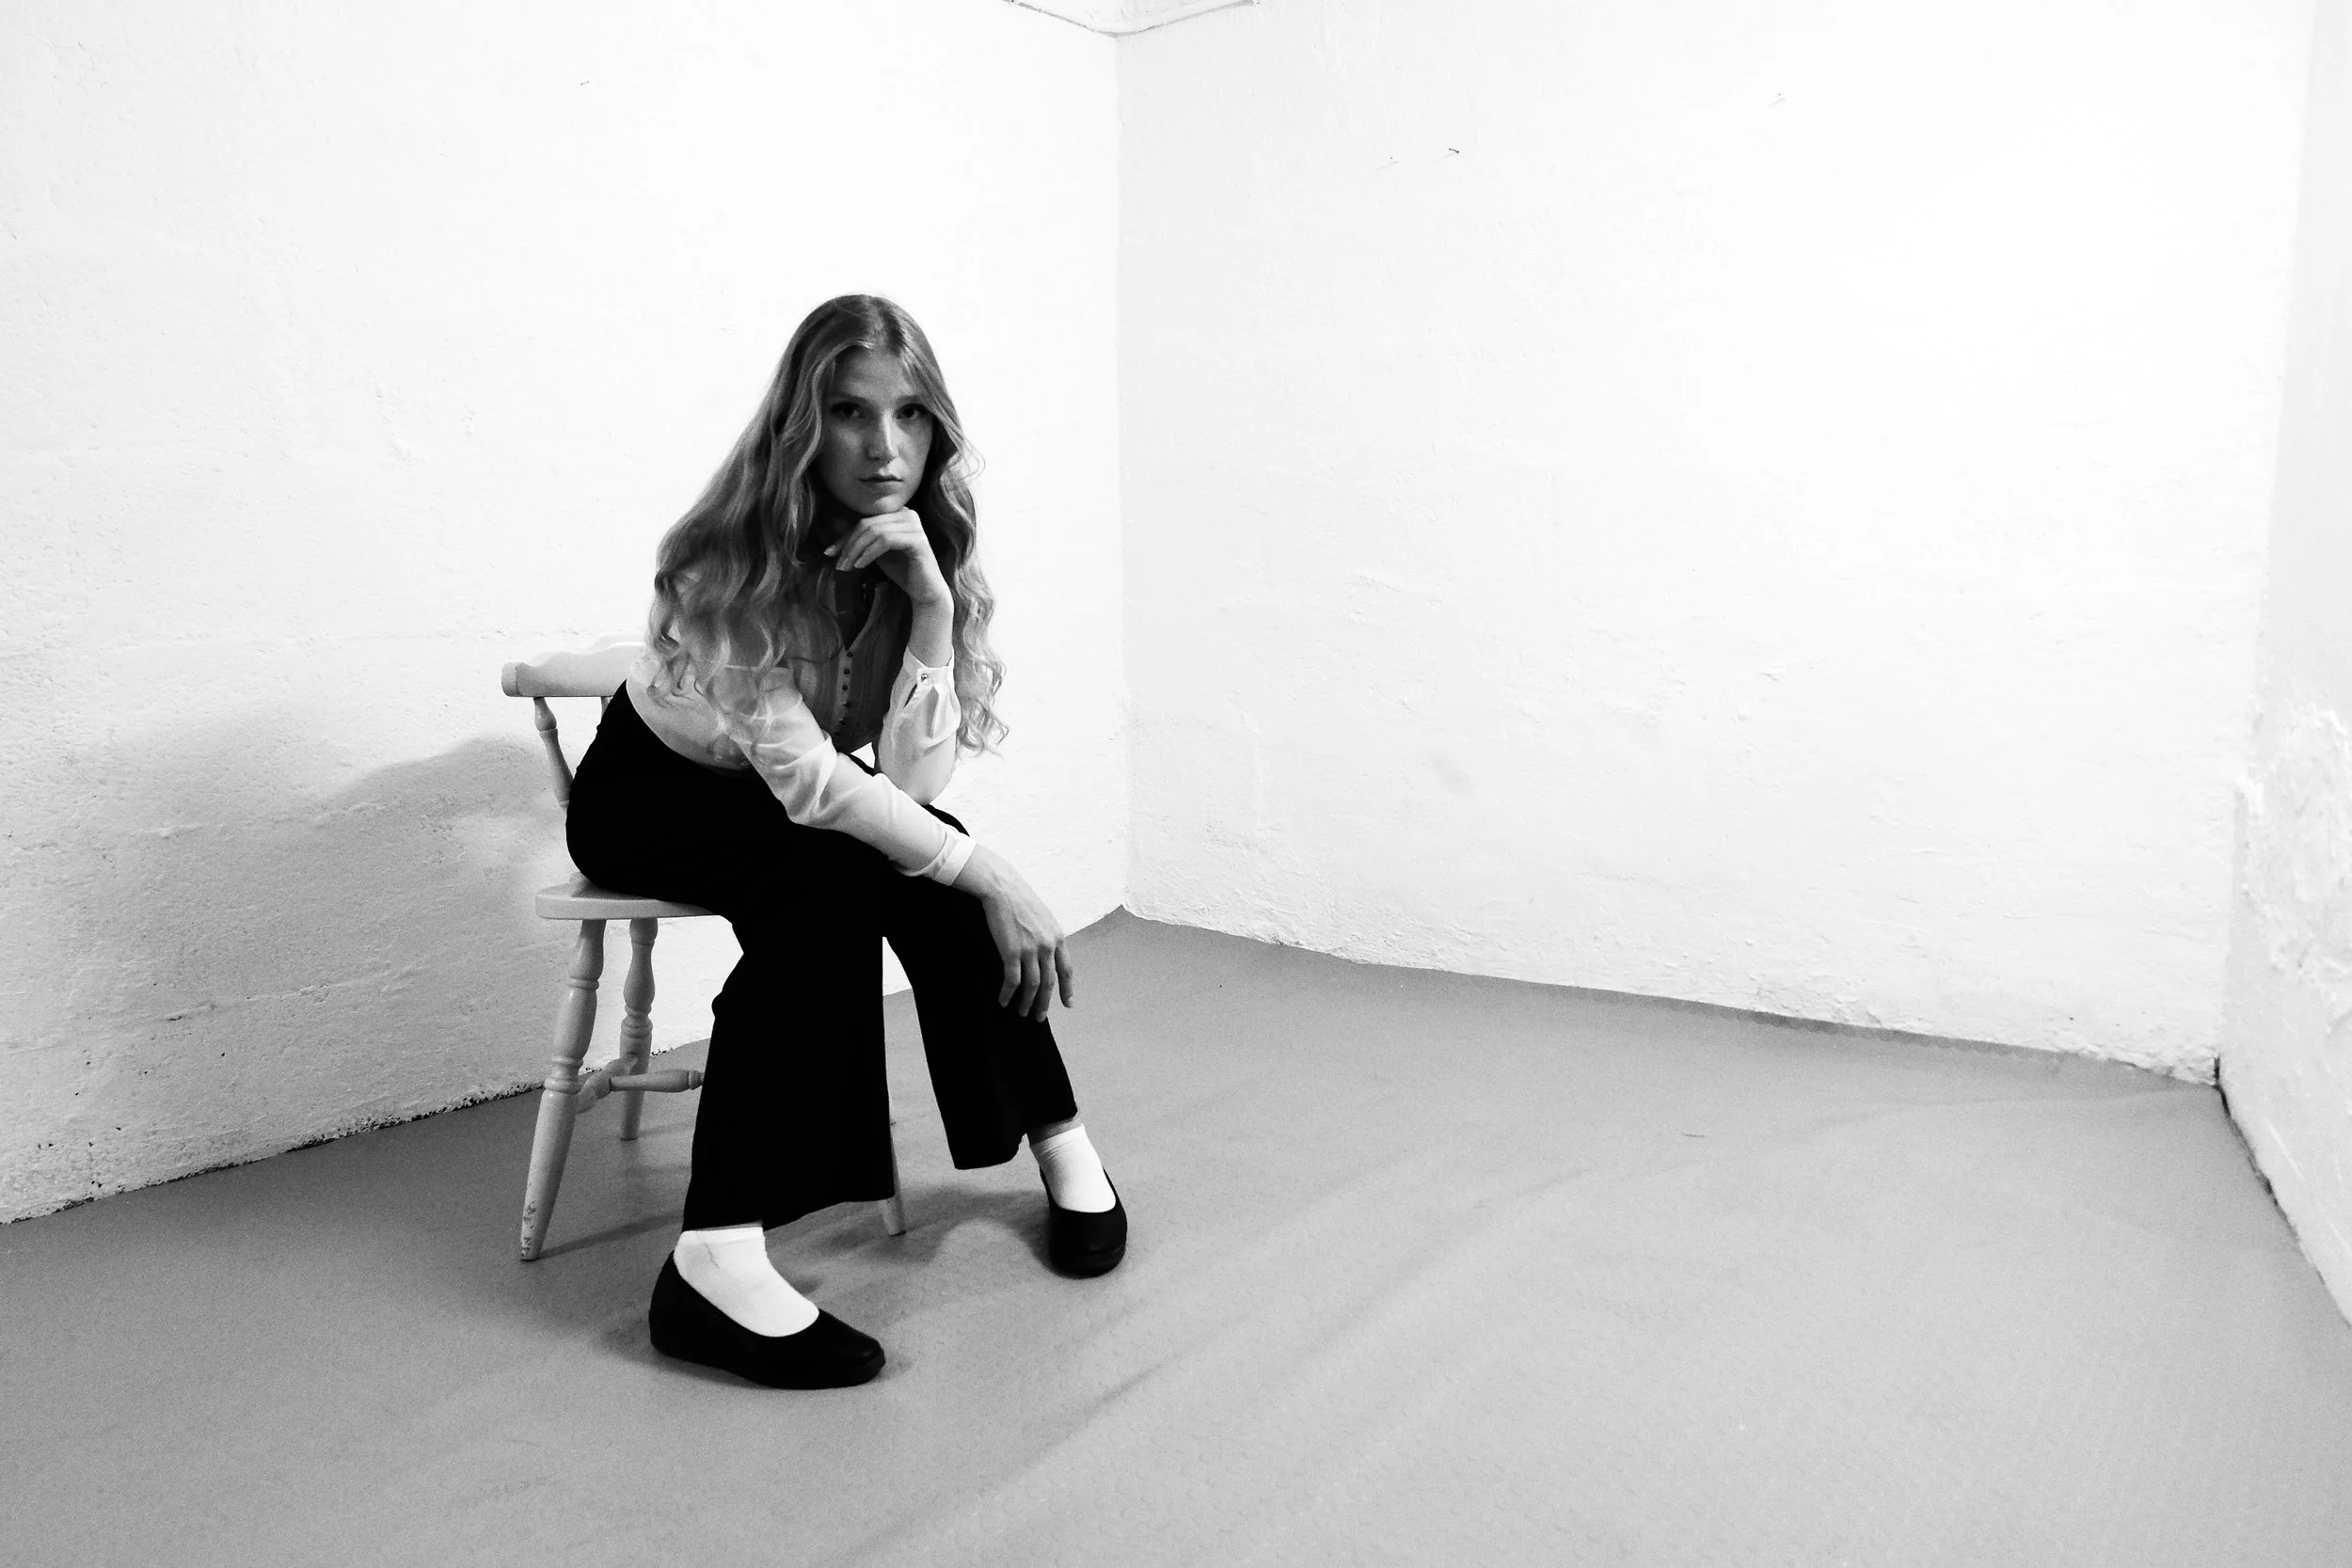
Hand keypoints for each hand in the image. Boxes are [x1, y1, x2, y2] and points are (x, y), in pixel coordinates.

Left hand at [825, 508, 950, 608]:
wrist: (925, 591)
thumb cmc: (901, 570)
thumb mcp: (874, 551)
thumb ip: (860, 538)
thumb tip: (834, 521)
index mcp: (898, 513)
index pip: (864, 520)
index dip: (845, 536)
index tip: (829, 553)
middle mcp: (908, 514)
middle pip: (867, 524)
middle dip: (849, 545)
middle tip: (839, 564)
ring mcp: (914, 525)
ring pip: (875, 531)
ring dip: (856, 551)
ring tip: (848, 568)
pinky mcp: (917, 539)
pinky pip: (885, 541)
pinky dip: (869, 553)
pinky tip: (860, 566)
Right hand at [954, 845, 1076, 1019]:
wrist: (1002, 887)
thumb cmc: (1018, 899)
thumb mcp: (1042, 916)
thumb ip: (1046, 936)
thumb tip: (1045, 953)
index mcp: (1057, 937)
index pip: (1066, 969)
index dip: (1068, 989)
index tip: (1069, 1004)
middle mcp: (1048, 945)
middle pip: (1050, 982)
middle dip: (1045, 1002)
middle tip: (1039, 1017)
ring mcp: (1031, 949)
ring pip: (1032, 985)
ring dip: (1027, 1002)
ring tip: (1022, 1013)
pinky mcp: (1012, 951)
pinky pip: (1012, 980)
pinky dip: (1008, 993)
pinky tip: (1003, 1001)